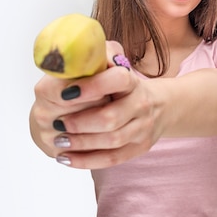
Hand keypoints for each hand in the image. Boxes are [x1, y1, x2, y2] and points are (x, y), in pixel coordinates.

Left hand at [29, 40, 161, 168]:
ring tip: (58, 141)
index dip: (92, 86)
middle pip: (110, 118)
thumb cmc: (124, 85)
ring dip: (81, 142)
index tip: (66, 93)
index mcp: (132, 81)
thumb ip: (96, 56)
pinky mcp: (139, 148)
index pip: (118, 79)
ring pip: (111, 141)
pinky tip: (66, 158)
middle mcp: (141, 104)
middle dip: (80, 123)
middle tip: (57, 123)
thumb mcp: (113, 63)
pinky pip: (112, 159)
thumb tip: (72, 55)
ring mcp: (143, 129)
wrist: (159, 106)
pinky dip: (86, 161)